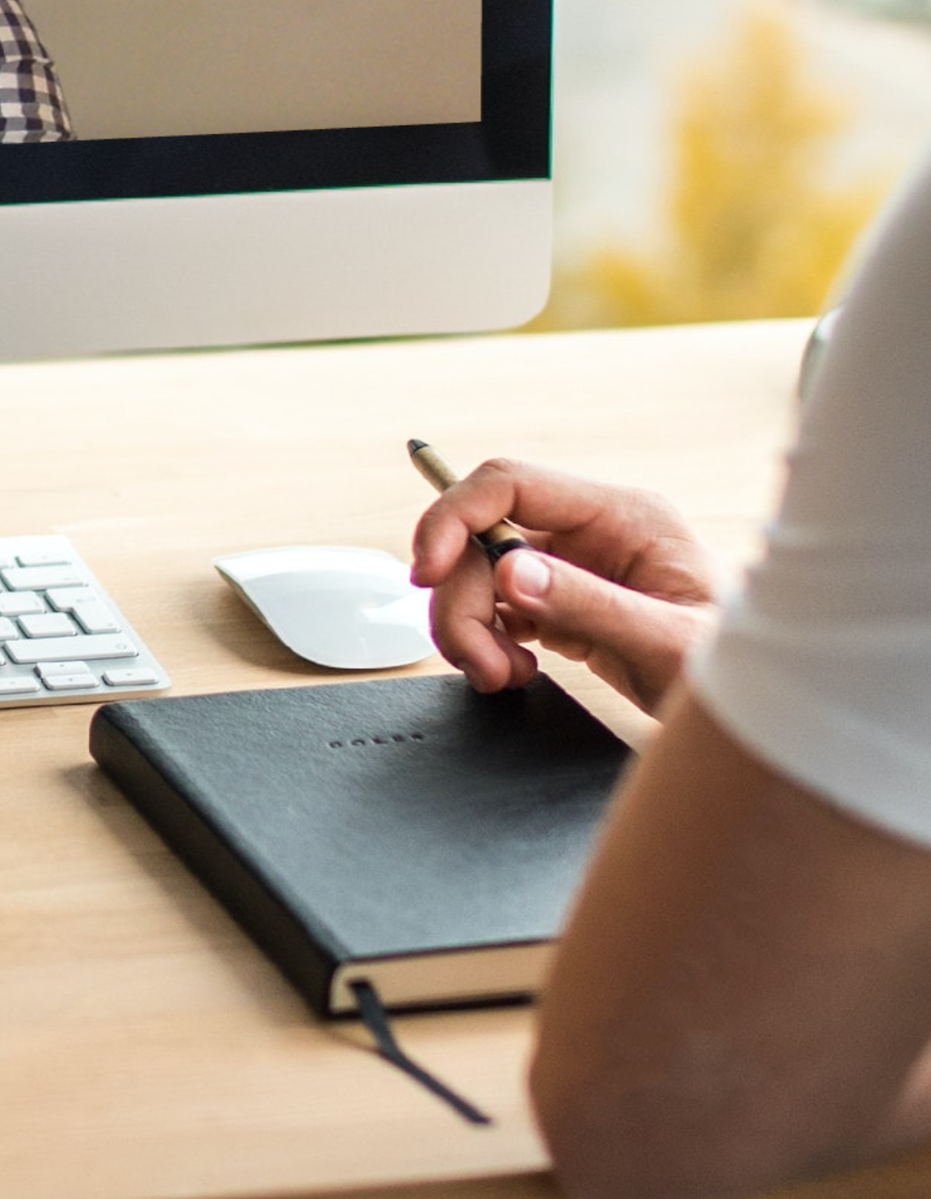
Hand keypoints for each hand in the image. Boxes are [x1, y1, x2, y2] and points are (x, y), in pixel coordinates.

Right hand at [410, 458, 723, 714]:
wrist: (771, 713)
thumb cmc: (743, 672)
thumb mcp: (670, 643)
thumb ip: (589, 604)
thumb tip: (511, 571)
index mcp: (622, 516)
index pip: (510, 484)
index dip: (454, 516)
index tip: (428, 569)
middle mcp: (592, 531)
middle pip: (483, 538)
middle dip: (462, 599)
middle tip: (476, 661)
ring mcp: (576, 565)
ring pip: (481, 574)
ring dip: (469, 626)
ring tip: (500, 674)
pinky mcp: (565, 601)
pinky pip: (497, 606)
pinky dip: (488, 641)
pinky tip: (514, 671)